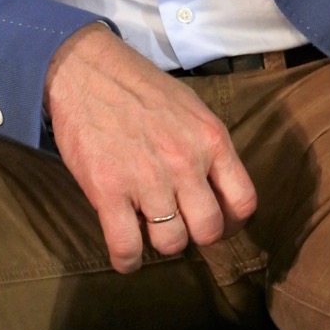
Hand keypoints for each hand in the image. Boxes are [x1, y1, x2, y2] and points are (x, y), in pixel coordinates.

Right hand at [43, 24, 257, 273]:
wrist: (85, 69)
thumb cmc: (138, 87)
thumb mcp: (190, 108)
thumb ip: (206, 147)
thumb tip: (215, 187)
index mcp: (211, 139)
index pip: (243, 202)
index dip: (232, 222)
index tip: (216, 223)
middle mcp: (186, 162)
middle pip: (209, 231)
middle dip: (195, 235)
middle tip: (178, 225)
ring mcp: (148, 179)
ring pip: (171, 244)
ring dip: (160, 244)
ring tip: (148, 230)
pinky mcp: (108, 191)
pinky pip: (127, 248)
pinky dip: (127, 260)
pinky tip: (125, 253)